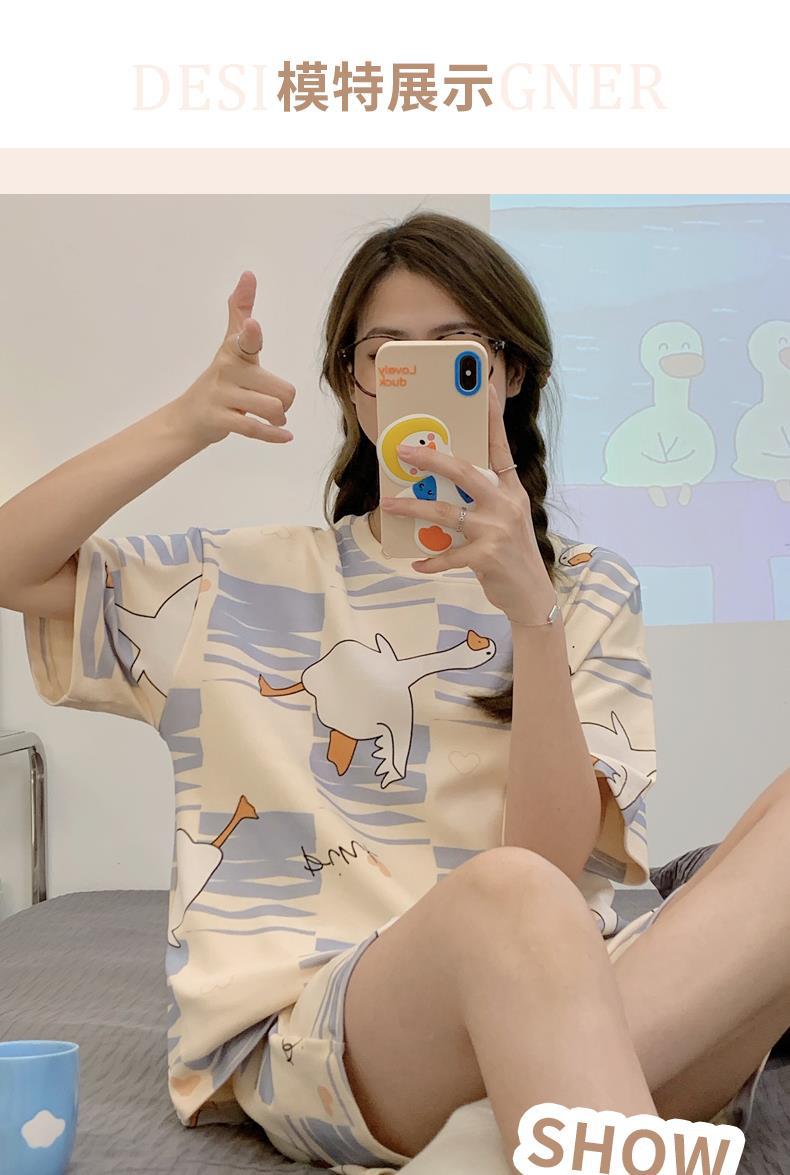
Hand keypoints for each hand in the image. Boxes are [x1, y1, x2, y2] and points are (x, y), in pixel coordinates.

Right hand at [169, 271, 295, 448]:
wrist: (189, 417)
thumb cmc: (222, 378)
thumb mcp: (231, 345)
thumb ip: (241, 310)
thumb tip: (248, 273)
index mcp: (234, 351)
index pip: (246, 339)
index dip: (250, 334)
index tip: (252, 327)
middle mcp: (227, 370)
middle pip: (284, 390)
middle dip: (284, 401)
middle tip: (269, 401)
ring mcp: (221, 396)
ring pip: (273, 409)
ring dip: (278, 419)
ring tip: (270, 417)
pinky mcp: (219, 420)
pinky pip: (254, 428)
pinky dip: (273, 435)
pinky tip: (286, 436)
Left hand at [379, 383, 557, 626]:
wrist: (531, 593)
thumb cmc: (511, 552)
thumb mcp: (504, 518)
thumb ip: (481, 499)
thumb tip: (440, 484)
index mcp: (511, 489)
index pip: (499, 446)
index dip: (491, 416)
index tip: (483, 386)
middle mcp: (507, 504)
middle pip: (465, 472)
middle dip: (431, 459)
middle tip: (403, 452)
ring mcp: (498, 529)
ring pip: (447, 512)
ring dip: (414, 508)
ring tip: (390, 504)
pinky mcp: (487, 556)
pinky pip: (449, 555)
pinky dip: (431, 560)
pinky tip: (417, 564)